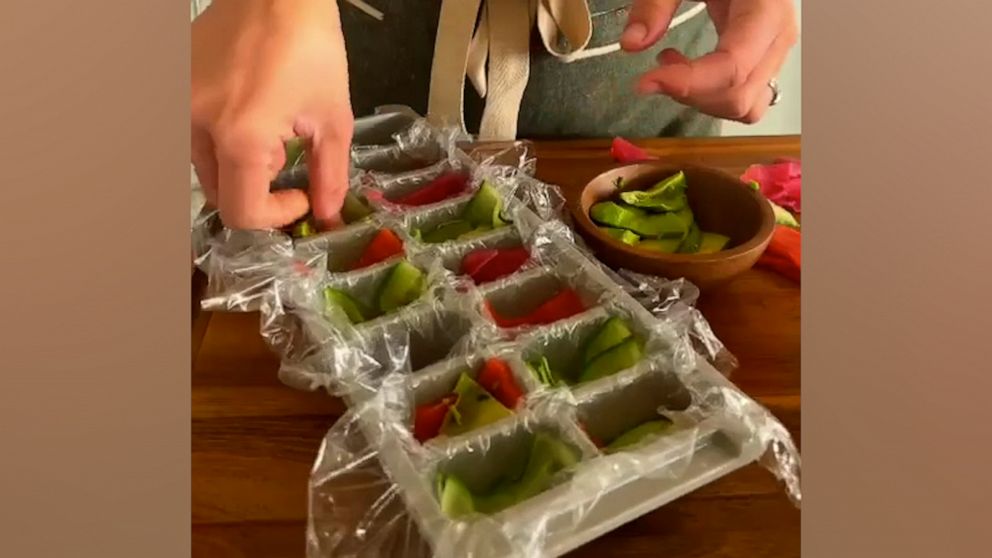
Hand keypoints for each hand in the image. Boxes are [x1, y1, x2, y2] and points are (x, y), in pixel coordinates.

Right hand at [192, 0, 352, 229]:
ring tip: (268, 125)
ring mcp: (179, 103)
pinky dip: (220, 137)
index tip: (300, 197)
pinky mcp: (174, 86)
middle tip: (286, 157)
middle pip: (218, 192)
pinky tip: (248, 108)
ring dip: (237, 162)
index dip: (276, 216)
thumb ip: (329, 175)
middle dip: (256, 187)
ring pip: (203, 164)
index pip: (241, 211)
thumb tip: (327, 214)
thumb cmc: (310, 47)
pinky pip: (192, 133)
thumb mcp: (333, 118)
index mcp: (239, 137)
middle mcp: (197, 124)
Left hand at [620, 0, 797, 123]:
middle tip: (655, 70)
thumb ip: (655, 4)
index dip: (688, 83)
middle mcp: (778, 38)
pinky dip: (713, 97)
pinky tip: (688, 70)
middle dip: (690, 94)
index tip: (646, 82)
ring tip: (671, 65)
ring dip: (701, 99)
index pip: (733, 67)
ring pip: (745, 106)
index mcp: (765, 10)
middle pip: (738, 96)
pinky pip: (746, 99)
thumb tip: (631, 44)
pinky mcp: (765, 61)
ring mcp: (775, 53)